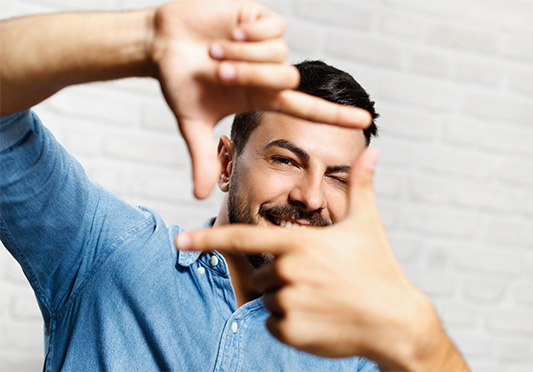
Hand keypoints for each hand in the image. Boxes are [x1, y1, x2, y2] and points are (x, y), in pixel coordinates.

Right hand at [150, 0, 370, 198]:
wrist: (162, 43)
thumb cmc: (179, 80)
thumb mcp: (192, 121)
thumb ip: (202, 156)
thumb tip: (198, 196)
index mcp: (261, 97)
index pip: (307, 108)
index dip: (336, 116)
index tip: (366, 121)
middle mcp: (271, 73)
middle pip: (288, 78)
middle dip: (250, 77)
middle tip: (220, 73)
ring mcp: (267, 46)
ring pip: (279, 55)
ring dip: (244, 56)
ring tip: (216, 52)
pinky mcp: (260, 18)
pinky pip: (273, 29)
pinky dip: (250, 34)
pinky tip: (232, 32)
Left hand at [176, 147, 468, 370]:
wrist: (394, 321)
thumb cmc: (379, 269)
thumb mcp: (367, 224)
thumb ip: (361, 185)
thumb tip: (373, 150)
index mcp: (298, 242)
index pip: (242, 238)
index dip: (207, 238)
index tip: (179, 240)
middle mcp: (287, 271)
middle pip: (261, 274)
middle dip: (281, 277)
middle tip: (317, 281)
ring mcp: (288, 302)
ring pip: (268, 301)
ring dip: (287, 301)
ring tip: (322, 300)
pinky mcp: (290, 332)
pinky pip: (273, 325)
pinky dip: (290, 324)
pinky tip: (319, 320)